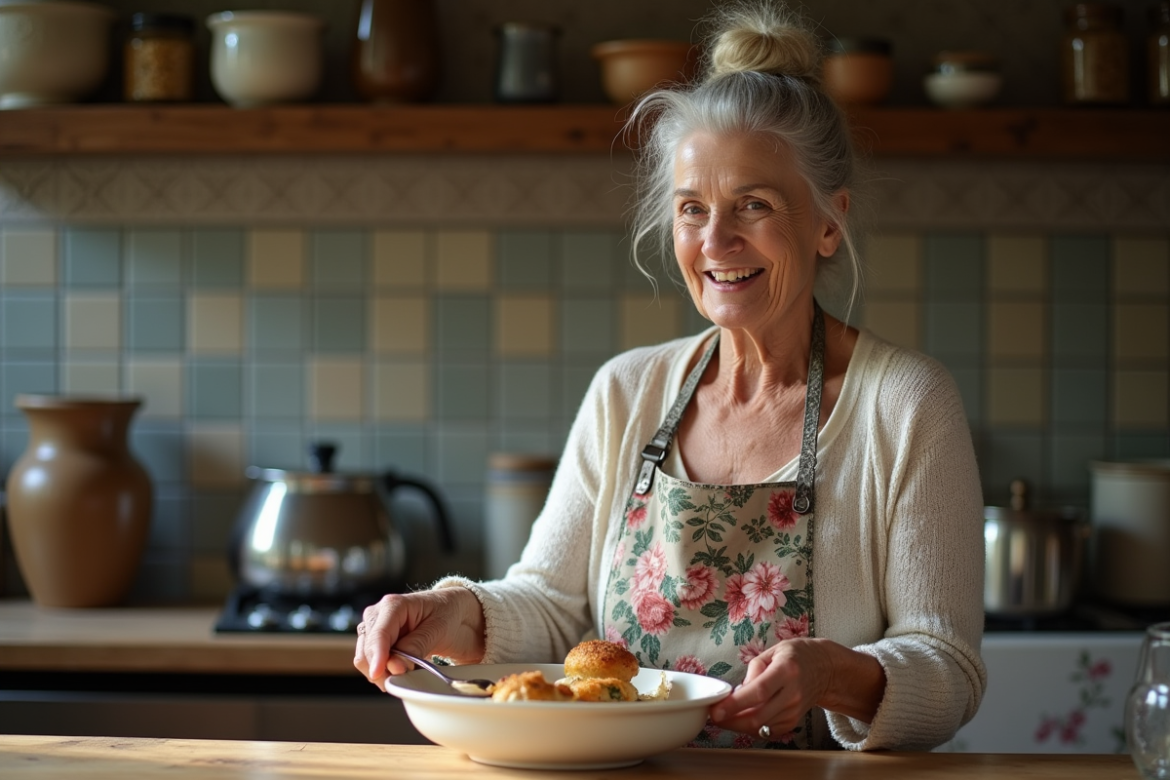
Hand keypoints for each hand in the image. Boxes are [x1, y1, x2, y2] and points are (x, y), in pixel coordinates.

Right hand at [353, 588, 485, 690]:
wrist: (455, 613)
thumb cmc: (448, 613)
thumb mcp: (439, 628)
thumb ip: (416, 646)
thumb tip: (395, 666)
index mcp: (394, 605)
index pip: (379, 634)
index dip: (377, 656)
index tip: (379, 674)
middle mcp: (378, 615)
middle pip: (366, 649)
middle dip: (381, 668)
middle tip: (405, 678)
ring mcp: (375, 629)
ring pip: (364, 658)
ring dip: (381, 672)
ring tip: (406, 674)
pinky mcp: (377, 642)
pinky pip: (371, 663)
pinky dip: (383, 671)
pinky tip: (401, 671)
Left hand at [709, 638, 884, 739]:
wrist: (825, 669)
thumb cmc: (796, 656)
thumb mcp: (773, 652)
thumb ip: (753, 670)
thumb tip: (737, 693)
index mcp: (786, 670)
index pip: (758, 692)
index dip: (735, 704)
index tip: (716, 710)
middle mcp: (792, 693)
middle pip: (757, 715)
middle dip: (730, 719)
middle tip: (712, 715)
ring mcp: (794, 710)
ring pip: (760, 726)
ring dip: (737, 724)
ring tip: (724, 714)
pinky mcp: (793, 721)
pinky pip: (767, 731)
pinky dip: (750, 727)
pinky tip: (742, 718)